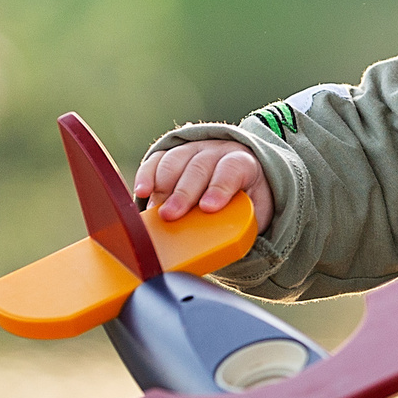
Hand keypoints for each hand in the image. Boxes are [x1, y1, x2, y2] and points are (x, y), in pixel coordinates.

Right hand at [132, 141, 268, 230]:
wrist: (239, 172)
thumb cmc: (247, 197)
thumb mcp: (255, 209)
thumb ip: (244, 222)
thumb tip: (224, 247)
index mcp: (243, 162)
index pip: (232, 169)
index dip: (219, 187)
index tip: (208, 208)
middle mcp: (217, 151)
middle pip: (199, 167)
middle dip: (183, 192)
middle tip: (171, 215)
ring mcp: (193, 149)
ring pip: (176, 161)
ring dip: (163, 186)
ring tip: (155, 210)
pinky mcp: (172, 153)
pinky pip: (157, 160)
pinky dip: (147, 175)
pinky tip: (142, 191)